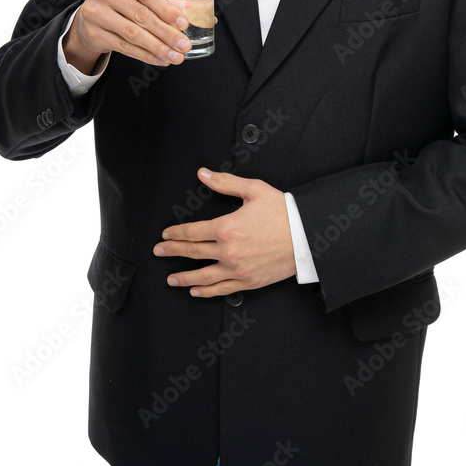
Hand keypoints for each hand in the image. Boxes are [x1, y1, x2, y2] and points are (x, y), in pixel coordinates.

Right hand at [62, 0, 195, 73]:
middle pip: (141, 15)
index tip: (184, 24)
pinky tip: (159, 60)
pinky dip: (145, 55)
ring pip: (132, 34)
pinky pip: (123, 47)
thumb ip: (168, 3)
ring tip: (175, 56)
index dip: (167, 10)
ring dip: (157, 47)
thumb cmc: (122, 1)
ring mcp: (95, 12)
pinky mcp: (93, 33)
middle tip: (184, 45)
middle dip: (166, 33)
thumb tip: (208, 18)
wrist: (91, 16)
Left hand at [153, 168, 296, 296]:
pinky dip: (206, 291)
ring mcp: (238, 269)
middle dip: (173, 252)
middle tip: (159, 252)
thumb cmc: (283, 212)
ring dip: (183, 277)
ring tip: (170, 279)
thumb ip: (225, 183)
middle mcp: (228, 251)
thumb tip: (203, 174)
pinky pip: (221, 289)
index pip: (192, 231)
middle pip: (193, 252)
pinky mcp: (248, 282)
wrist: (307, 236)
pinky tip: (195, 291)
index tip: (166, 235)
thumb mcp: (254, 190)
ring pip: (203, 276)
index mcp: (227, 227)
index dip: (176, 233)